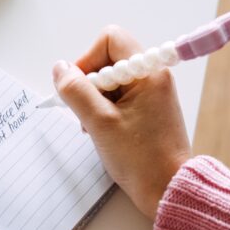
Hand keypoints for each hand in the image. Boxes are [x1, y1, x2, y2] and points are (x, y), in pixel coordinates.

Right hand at [53, 25, 191, 218]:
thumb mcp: (100, 123)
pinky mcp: (150, 109)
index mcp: (148, 73)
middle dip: (90, 85)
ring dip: (95, 101)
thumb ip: (76, 91)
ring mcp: (153, 94)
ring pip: (112, 81)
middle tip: (87, 114)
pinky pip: (120, 97)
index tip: (80, 89)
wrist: (169, 190)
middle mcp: (154, 77)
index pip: (110, 40)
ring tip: (96, 128)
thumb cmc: (140, 159)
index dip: (88, 59)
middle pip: (109, 60)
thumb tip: (60, 68)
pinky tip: (105, 132)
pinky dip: (106, 111)